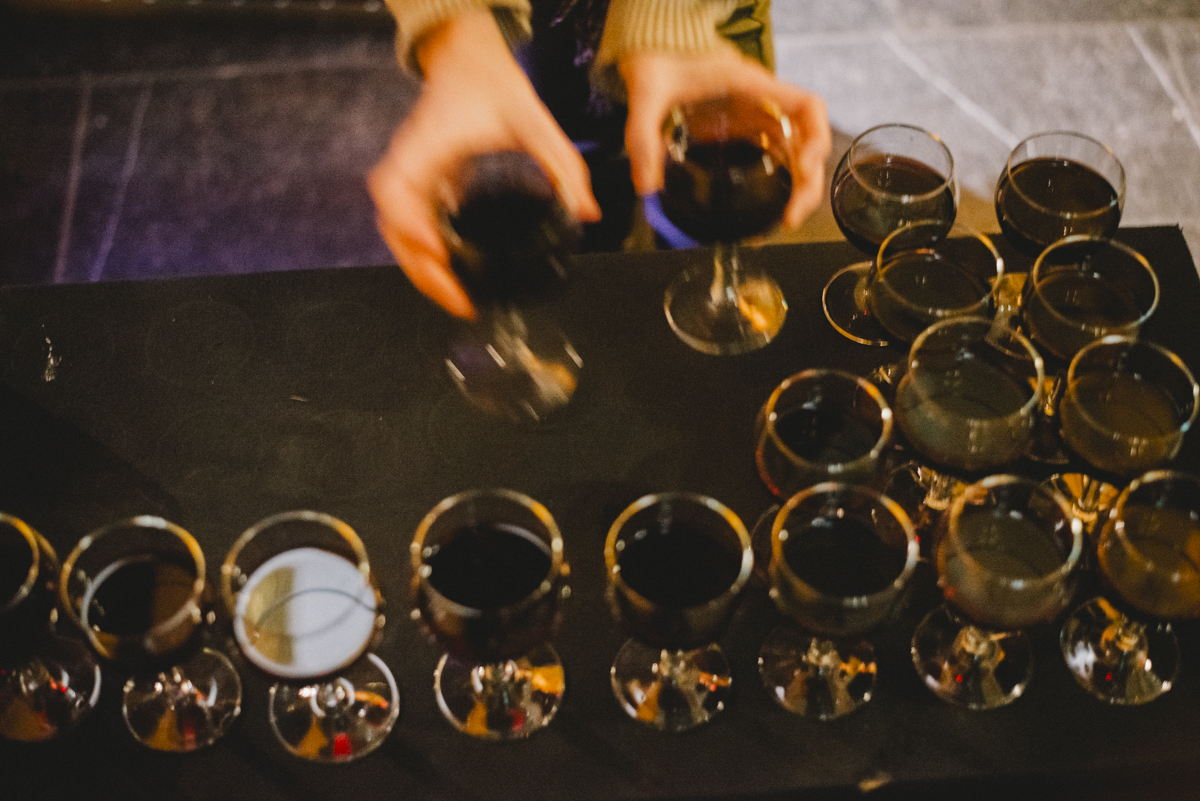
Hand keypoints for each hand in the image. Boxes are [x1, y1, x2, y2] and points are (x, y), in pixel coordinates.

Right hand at [368, 9, 600, 318]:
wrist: (467, 60)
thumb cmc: (490, 84)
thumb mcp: (533, 120)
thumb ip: (562, 164)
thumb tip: (588, 211)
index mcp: (426, 144)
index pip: (396, 191)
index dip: (410, 226)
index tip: (438, 251)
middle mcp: (409, 163)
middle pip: (393, 227)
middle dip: (422, 270)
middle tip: (460, 301)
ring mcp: (410, 175)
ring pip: (398, 233)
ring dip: (421, 268)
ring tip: (456, 297)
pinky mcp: (419, 184)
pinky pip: (411, 226)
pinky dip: (426, 253)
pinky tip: (453, 272)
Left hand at [619, 46, 830, 229]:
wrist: (653, 53)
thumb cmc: (658, 62)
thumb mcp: (646, 94)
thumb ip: (642, 136)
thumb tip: (647, 185)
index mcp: (750, 85)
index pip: (807, 106)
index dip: (817, 137)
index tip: (806, 167)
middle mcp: (762, 102)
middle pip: (806, 140)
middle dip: (807, 180)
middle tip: (791, 217)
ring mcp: (755, 117)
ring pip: (794, 152)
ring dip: (798, 186)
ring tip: (786, 220)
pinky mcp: (743, 130)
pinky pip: (774, 155)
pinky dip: (781, 182)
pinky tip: (772, 207)